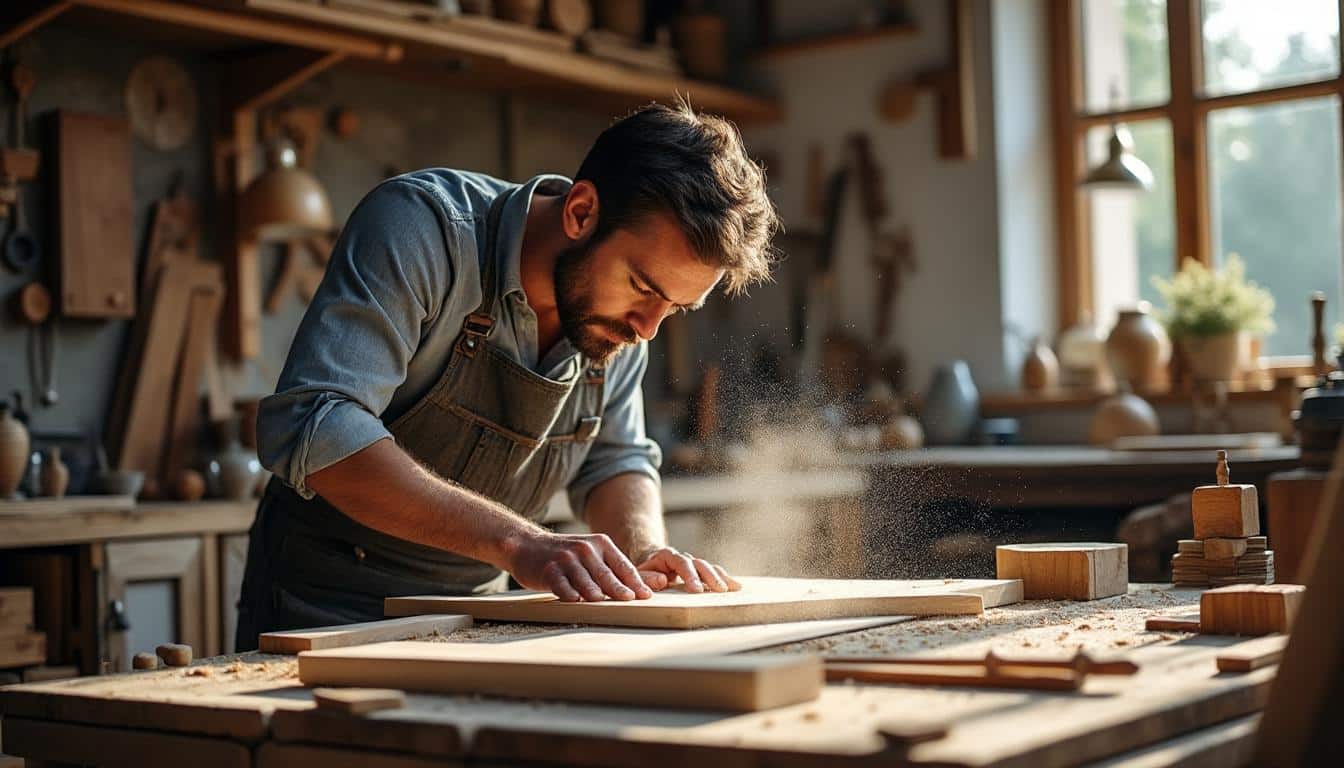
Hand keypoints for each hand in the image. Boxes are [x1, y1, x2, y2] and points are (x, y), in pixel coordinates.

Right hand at [508, 531, 652, 601]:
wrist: (528, 546)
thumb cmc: (567, 556)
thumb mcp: (590, 554)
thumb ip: (610, 569)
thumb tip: (638, 589)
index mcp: (601, 544)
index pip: (622, 565)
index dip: (635, 582)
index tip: (646, 596)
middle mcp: (585, 549)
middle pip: (606, 574)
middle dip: (619, 588)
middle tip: (631, 600)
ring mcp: (566, 559)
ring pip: (584, 580)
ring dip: (594, 592)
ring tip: (603, 602)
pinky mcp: (549, 570)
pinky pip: (561, 584)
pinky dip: (568, 593)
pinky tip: (575, 601)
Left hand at [634, 547, 740, 592]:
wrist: (649, 561)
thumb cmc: (644, 572)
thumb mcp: (639, 574)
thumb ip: (647, 578)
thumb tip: (662, 580)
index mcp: (667, 555)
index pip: (681, 563)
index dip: (690, 575)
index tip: (697, 589)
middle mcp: (683, 557)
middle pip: (699, 564)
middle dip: (710, 577)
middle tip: (719, 590)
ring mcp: (693, 564)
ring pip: (709, 567)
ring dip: (721, 577)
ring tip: (733, 588)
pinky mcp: (699, 571)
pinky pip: (713, 573)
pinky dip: (724, 579)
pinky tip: (736, 586)